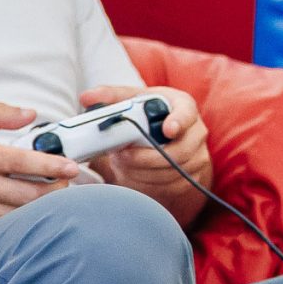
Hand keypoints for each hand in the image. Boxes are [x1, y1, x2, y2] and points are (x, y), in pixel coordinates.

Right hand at [0, 102, 83, 240]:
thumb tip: (29, 113)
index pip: (25, 163)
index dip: (53, 165)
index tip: (72, 166)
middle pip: (30, 194)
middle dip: (56, 190)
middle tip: (67, 184)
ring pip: (21, 215)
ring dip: (43, 209)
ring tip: (54, 200)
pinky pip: (5, 229)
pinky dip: (22, 223)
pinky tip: (31, 216)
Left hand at [84, 85, 212, 204]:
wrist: (167, 140)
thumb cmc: (149, 116)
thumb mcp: (134, 100)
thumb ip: (111, 97)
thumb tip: (86, 97)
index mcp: (183, 106)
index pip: (186, 114)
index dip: (178, 122)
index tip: (167, 130)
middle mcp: (195, 132)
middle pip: (178, 150)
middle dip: (146, 157)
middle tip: (122, 156)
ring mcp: (196, 156)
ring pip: (172, 171)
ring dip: (143, 171)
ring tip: (122, 164)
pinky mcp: (190, 178)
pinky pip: (170, 186)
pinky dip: (147, 182)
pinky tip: (132, 174)